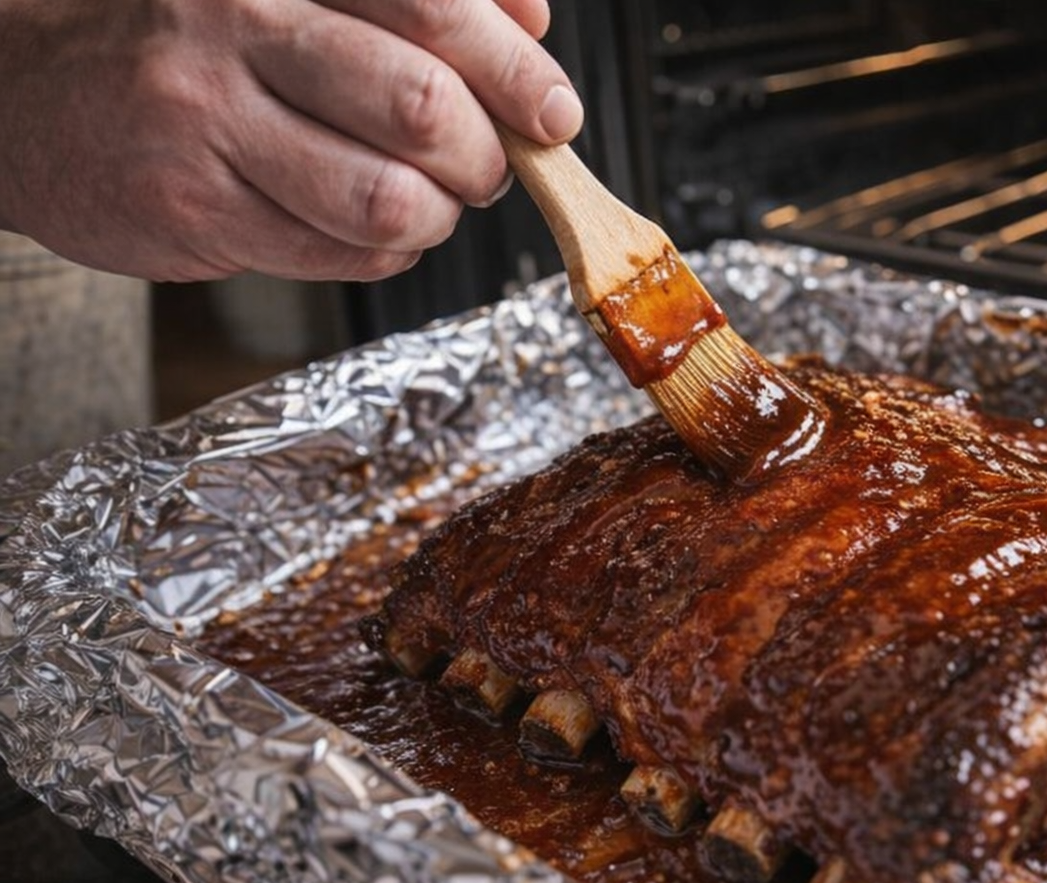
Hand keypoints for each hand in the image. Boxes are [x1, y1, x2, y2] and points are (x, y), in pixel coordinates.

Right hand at [0, 0, 582, 281]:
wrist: (24, 87)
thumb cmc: (181, 36)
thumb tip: (530, 22)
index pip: (435, 9)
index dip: (518, 70)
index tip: (554, 109)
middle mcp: (237, 26)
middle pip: (425, 108)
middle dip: (489, 154)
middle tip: (490, 164)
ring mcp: (209, 122)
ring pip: (389, 200)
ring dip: (438, 216)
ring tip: (426, 199)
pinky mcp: (193, 208)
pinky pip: (339, 253)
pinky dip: (383, 251)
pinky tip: (366, 223)